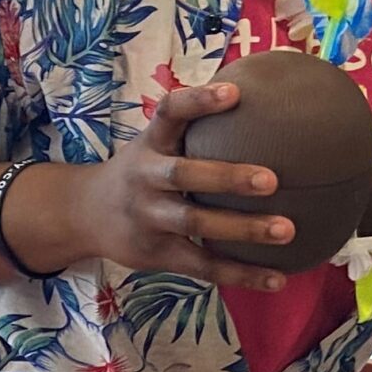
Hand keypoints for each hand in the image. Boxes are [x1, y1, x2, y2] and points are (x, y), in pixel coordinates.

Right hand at [13, 83, 291, 292]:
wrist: (84, 214)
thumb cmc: (143, 169)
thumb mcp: (157, 141)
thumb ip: (197, 125)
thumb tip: (265, 94)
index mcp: (150, 143)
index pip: (169, 113)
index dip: (198, 102)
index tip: (234, 92)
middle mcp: (145, 178)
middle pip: (184, 175)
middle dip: (228, 177)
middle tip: (273, 179)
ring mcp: (149, 217)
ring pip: (196, 224)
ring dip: (243, 229)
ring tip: (288, 230)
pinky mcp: (158, 253)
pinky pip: (202, 266)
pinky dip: (241, 274)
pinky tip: (278, 278)